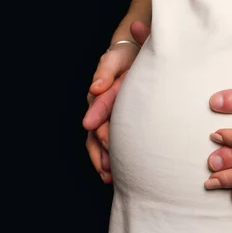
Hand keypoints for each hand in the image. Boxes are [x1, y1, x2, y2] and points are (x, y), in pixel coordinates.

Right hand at [83, 21, 149, 182]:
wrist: (137, 56)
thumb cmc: (127, 56)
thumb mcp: (117, 58)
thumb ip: (105, 71)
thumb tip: (95, 88)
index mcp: (101, 92)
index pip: (99, 110)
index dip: (100, 123)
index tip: (102, 138)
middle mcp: (101, 108)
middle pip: (96, 132)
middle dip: (102, 149)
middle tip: (109, 166)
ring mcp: (109, 118)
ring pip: (99, 143)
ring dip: (104, 159)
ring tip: (110, 176)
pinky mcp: (117, 125)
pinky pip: (109, 145)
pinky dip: (110, 160)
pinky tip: (114, 175)